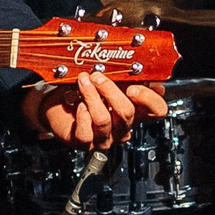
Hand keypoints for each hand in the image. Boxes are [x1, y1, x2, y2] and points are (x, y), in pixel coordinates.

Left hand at [21, 75, 167, 147]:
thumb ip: (126, 78)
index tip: (133, 86)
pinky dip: (81, 116)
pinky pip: (86, 133)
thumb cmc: (84, 93)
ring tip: (83, 81)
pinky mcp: (84, 143)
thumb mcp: (108, 82)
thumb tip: (143, 71)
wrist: (58, 105)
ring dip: (92, 96)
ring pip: (104, 120)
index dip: (149, 99)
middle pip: (127, 113)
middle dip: (111, 90)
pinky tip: (78, 105)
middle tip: (97, 76)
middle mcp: (121, 128)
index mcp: (133, 112)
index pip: (156, 111)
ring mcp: (104, 138)